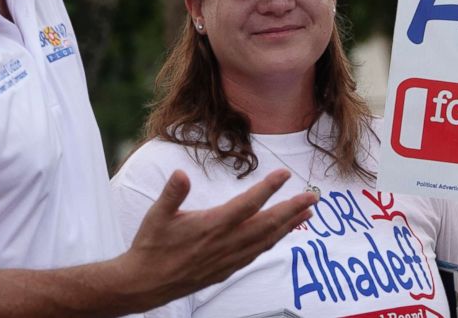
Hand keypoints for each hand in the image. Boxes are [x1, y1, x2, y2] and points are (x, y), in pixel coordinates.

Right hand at [120, 168, 315, 309]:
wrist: (145, 284)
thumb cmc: (150, 246)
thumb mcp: (156, 216)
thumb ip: (172, 194)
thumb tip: (180, 174)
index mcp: (212, 226)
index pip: (247, 204)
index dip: (268, 188)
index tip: (284, 173)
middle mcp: (225, 243)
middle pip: (266, 224)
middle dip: (291, 209)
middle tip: (312, 197)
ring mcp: (228, 259)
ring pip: (266, 240)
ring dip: (288, 226)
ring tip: (306, 213)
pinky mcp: (226, 269)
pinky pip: (256, 253)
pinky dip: (272, 241)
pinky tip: (280, 234)